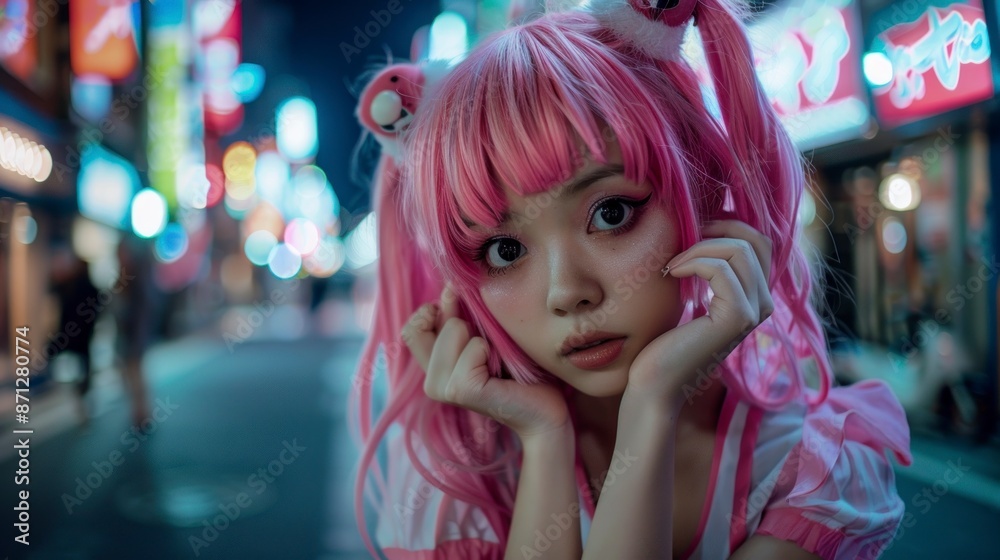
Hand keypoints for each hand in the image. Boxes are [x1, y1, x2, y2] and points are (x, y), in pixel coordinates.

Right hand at [402, 284, 571, 441]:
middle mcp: (432, 381)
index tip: (458, 318)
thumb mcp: (482, 337)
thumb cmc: (517, 372)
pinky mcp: (460, 390)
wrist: (543, 410)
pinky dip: (490, 350)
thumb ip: (458, 317)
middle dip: (462, 323)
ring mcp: (442, 389)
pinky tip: (499, 372)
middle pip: (429, 323)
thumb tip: (449, 287)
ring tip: (494, 362)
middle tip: (487, 350)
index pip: (410, 329)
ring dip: (480, 338)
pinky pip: (473, 347)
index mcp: (433, 368)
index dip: (429, 314)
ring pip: (453, 329)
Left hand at [626, 220, 773, 410]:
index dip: (729, 225)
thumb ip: (708, 269)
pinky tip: (672, 272)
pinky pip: (720, 269)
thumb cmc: (666, 341)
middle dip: (718, 229)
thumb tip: (705, 227)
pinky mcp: (738, 318)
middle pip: (756, 241)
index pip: (760, 242)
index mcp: (756, 296)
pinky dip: (692, 262)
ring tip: (673, 263)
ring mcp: (754, 311)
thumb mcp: (692, 295)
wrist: (655, 382)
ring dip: (699, 247)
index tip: (693, 229)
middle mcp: (764, 304)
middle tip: (683, 240)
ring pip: (739, 250)